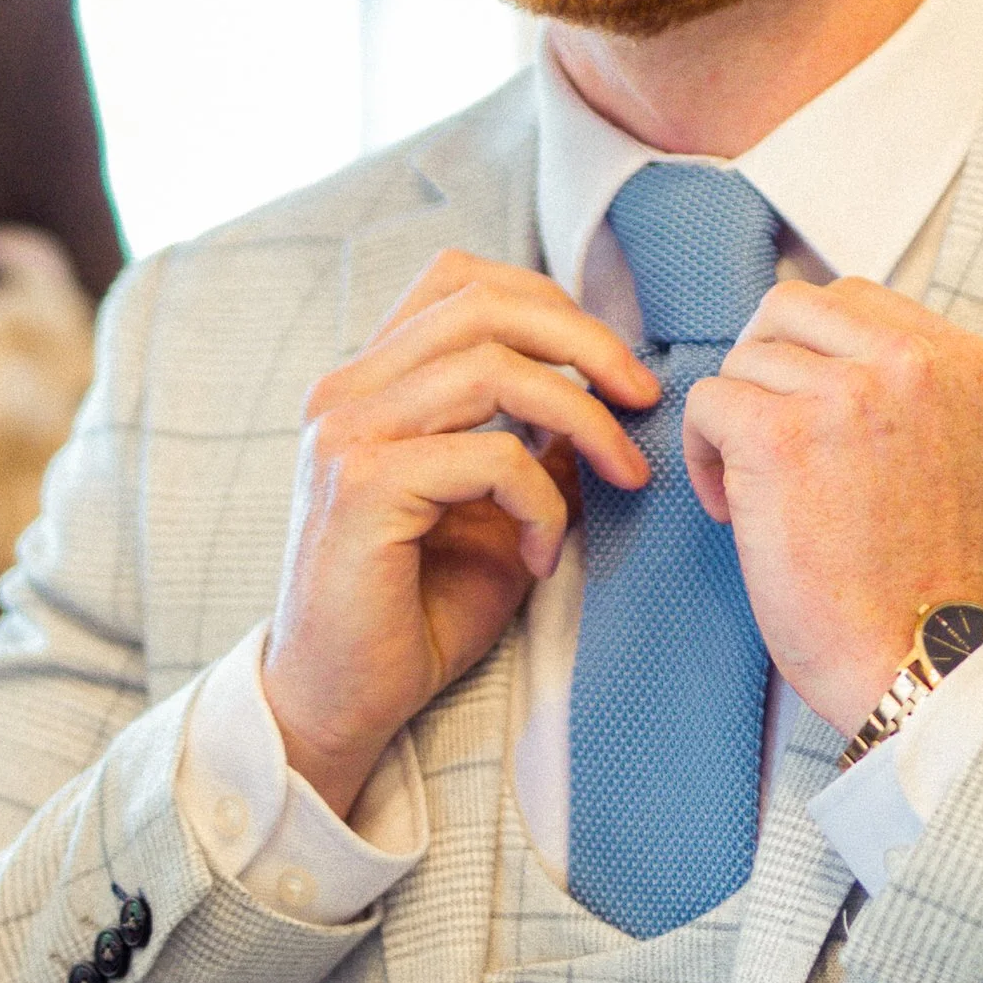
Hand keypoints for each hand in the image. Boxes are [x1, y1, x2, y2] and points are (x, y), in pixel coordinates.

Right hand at [264, 251, 657, 818]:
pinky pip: (491, 457)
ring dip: (583, 420)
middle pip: (481, 303)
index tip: (610, 367)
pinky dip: (542, 502)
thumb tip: (606, 403)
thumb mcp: (494, 513)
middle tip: (643, 397)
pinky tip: (542, 556)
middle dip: (585, 341)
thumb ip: (535, 449)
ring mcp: (347, 435)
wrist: (339, 701)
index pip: (459, 281)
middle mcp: (347, 392)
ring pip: (493, 369)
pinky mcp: (365, 488)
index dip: (548, 301)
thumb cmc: (414, 612)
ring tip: (623, 477)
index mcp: (370, 382)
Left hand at [679, 280, 982, 734]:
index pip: (850, 297)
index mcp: (957, 357)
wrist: (915, 654)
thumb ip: (901, 387)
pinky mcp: (778, 435)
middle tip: (767, 440)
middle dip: (765, 372)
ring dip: (735, 423)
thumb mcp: (948, 447)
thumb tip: (816, 352)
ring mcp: (844, 393)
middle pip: (788, 310)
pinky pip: (706, 401)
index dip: (809, 352)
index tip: (807, 411)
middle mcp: (908, 361)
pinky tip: (733, 508)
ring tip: (759, 491)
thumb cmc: (924, 576)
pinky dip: (704, 455)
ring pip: (744, 360)